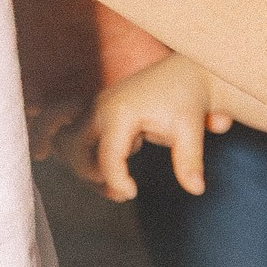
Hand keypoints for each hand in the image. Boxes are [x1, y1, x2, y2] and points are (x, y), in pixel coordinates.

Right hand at [49, 53, 229, 202]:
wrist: (185, 73)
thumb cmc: (187, 100)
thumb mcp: (190, 130)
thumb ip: (189, 161)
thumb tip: (197, 189)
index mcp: (120, 113)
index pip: (106, 159)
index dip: (116, 182)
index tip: (133, 193)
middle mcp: (101, 108)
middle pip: (73, 150)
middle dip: (90, 175)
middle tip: (120, 191)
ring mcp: (96, 108)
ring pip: (69, 144)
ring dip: (83, 166)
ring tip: (114, 184)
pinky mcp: (97, 111)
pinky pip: (77, 138)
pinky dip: (83, 156)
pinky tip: (110, 171)